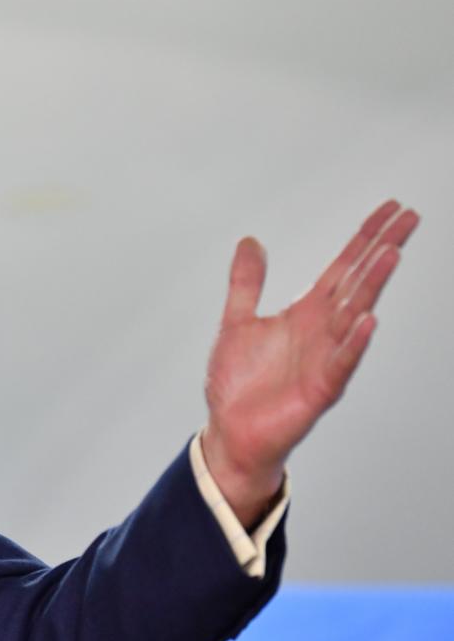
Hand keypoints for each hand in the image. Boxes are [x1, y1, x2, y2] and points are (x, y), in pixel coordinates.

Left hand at [202, 200, 419, 526]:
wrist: (232, 432)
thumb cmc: (239, 384)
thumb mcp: (237, 321)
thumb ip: (247, 282)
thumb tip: (250, 242)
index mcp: (305, 313)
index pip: (343, 266)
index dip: (365, 237)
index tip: (390, 209)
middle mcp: (322, 331)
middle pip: (358, 282)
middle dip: (382, 249)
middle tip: (409, 218)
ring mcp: (325, 358)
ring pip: (354, 315)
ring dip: (372, 286)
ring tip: (390, 255)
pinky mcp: (319, 388)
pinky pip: (341, 362)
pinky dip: (353, 341)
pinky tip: (367, 320)